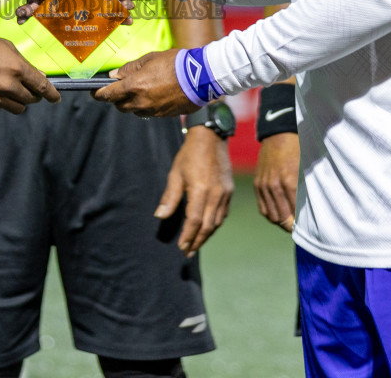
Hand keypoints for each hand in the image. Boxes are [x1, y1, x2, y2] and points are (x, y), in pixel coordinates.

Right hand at [0, 29, 60, 112]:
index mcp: (17, 68)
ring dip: (20, 101)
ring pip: (17, 108)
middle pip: (31, 99)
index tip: (56, 98)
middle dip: (34, 95)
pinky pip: (0, 107)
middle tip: (32, 90)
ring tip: (14, 91)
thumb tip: (37, 75)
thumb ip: (23, 63)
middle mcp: (7, 85)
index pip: (41, 86)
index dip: (51, 94)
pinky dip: (2, 101)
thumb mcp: (5, 47)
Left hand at [93, 49, 196, 116]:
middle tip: (118, 88)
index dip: (98, 94)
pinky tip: (153, 94)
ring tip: (139, 90)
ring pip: (133, 110)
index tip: (94, 91)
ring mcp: (152, 110)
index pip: (108, 95)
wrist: (200, 77)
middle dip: (115, 98)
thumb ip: (130, 68)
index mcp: (134, 86)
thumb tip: (115, 75)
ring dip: (131, 102)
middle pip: (119, 105)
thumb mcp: (149, 59)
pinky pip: (147, 112)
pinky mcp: (163, 115)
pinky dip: (145, 106)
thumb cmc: (175, 63)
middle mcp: (140, 101)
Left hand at [160, 127, 232, 255]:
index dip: (188, 236)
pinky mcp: (229, 191)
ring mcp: (225, 193)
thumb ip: (170, 197)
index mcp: (200, 190)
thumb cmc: (189, 155)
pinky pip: (223, 214)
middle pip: (208, 226)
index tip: (181, 248)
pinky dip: (215, 224)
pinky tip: (208, 229)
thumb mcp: (175, 173)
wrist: (211, 138)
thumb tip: (160, 216)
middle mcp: (216, 195)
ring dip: (206, 235)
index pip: (194, 221)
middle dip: (197, 241)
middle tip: (188, 253)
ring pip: (217, 222)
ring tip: (196, 244)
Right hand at [253, 132, 298, 233]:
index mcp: (289, 182)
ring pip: (271, 215)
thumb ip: (305, 190)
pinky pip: (262, 208)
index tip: (305, 229)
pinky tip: (278, 214)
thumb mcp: (305, 169)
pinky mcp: (257, 184)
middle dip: (290, 226)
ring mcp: (264, 186)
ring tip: (289, 222)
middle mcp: (274, 186)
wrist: (279, 134)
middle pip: (281, 218)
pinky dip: (270, 214)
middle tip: (298, 228)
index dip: (300, 225)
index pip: (294, 214)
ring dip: (280, 221)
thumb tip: (309, 211)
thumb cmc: (298, 150)